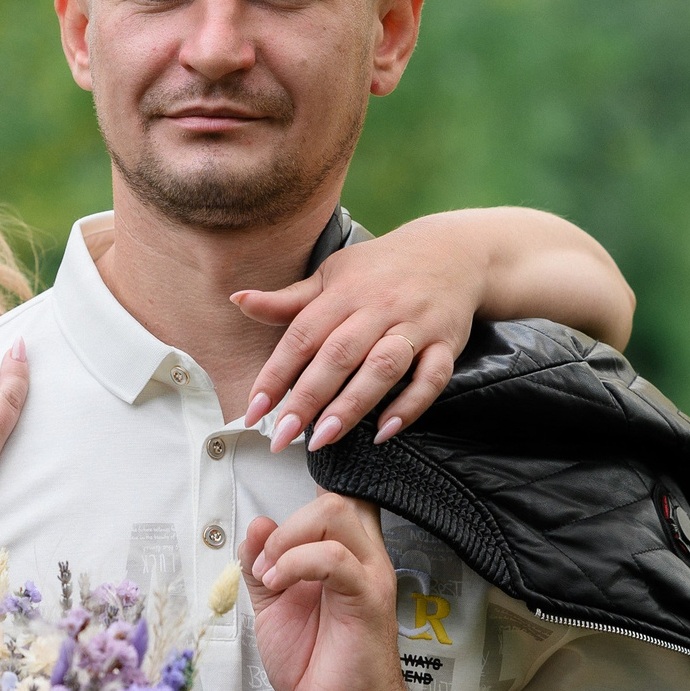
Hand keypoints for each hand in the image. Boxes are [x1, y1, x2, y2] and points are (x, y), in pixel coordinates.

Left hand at [233, 219, 477, 451]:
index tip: (254, 410)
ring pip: (383, 367)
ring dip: (353, 405)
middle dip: (308, 398)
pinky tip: (384, 431)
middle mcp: (378, 308)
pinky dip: (410, 406)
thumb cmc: (380, 270)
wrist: (451, 253)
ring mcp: (414, 326)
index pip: (302, 336)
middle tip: (282, 436)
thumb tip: (238, 300)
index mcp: (344, 293)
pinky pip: (431, 377)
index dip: (275, 374)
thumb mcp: (331, 275)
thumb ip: (288, 300)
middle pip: (339, 355)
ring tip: (324, 438)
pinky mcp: (445, 343)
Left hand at [240, 493, 411, 690]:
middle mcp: (362, 558)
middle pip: (334, 497)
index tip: (276, 512)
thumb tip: (257, 523)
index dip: (311, 486)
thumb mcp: (273, 606)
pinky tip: (278, 585)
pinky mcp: (369, 600)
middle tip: (265, 564)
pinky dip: (296, 563)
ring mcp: (370, 576)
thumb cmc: (315, 666)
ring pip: (336, 513)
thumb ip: (263, 564)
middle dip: (287, 521)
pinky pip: (336, 558)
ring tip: (270, 576)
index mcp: (342, 555)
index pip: (336, 496)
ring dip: (287, 539)